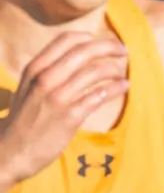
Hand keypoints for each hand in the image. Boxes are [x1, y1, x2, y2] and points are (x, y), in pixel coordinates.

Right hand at [0, 33, 127, 185]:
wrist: (9, 153)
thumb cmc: (23, 119)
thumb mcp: (27, 88)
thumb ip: (48, 70)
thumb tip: (79, 53)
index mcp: (35, 69)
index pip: (67, 40)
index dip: (91, 38)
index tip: (105, 43)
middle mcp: (45, 79)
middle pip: (85, 51)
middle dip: (109, 47)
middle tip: (123, 52)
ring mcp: (57, 98)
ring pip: (95, 71)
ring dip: (115, 69)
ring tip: (122, 73)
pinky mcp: (70, 116)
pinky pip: (100, 95)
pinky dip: (116, 88)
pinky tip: (124, 86)